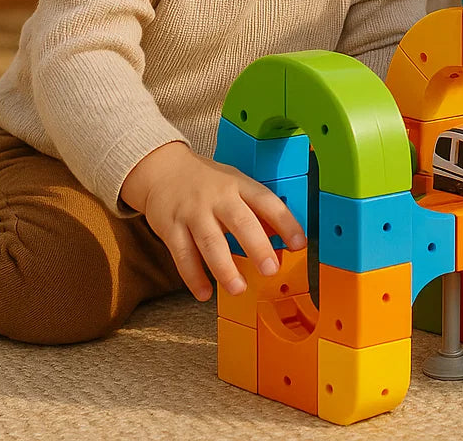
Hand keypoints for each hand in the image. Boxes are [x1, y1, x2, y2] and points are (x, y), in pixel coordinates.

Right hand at [120, 141, 305, 301]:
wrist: (162, 169)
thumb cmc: (206, 180)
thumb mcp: (235, 184)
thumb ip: (256, 209)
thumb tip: (281, 237)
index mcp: (238, 185)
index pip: (267, 202)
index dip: (285, 222)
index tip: (299, 243)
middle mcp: (217, 197)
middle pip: (240, 222)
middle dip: (257, 247)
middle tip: (271, 269)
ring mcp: (192, 212)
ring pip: (210, 242)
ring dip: (225, 269)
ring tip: (239, 288)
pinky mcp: (170, 227)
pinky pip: (182, 256)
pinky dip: (193, 277)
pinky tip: (205, 293)